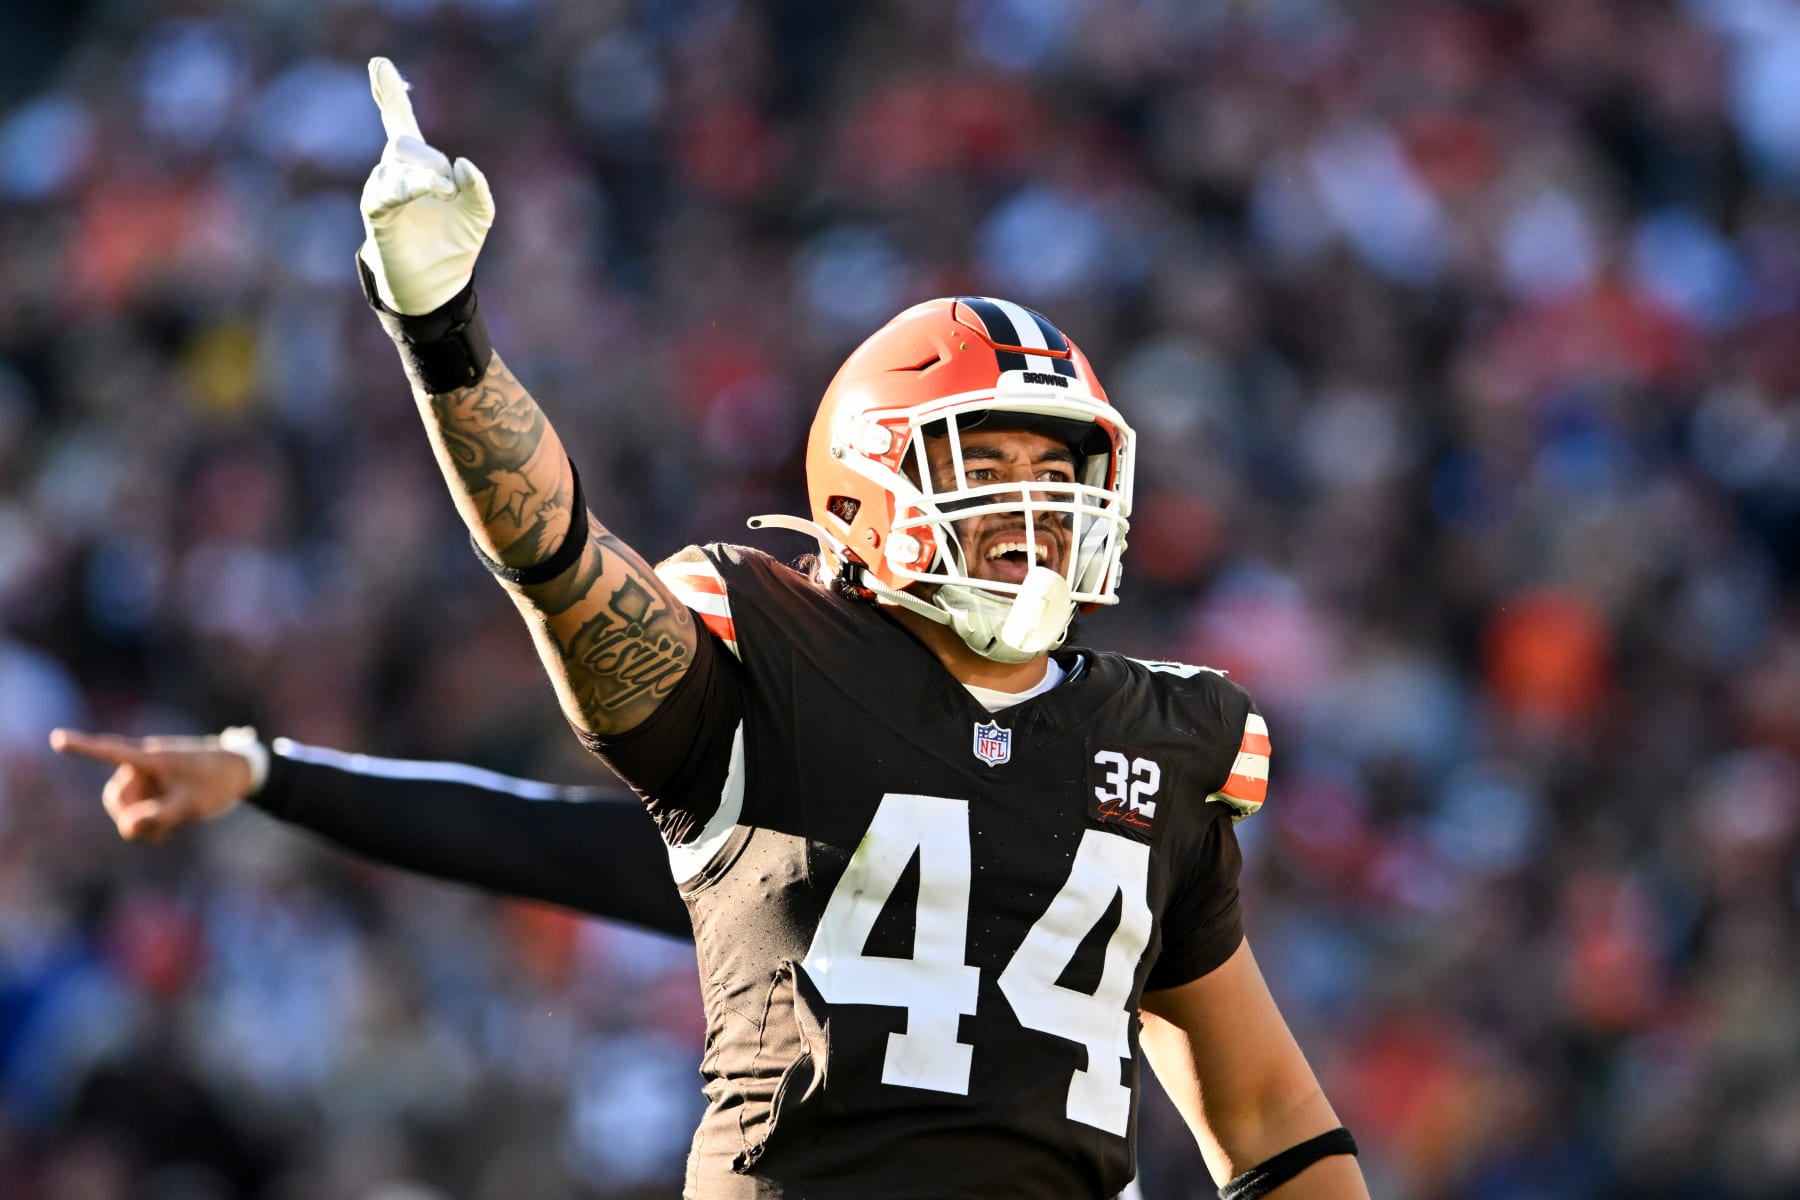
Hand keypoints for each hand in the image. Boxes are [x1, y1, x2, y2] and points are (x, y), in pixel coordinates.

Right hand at [49, 728, 252, 842]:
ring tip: (169, 829)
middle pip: (116, 796)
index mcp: (152, 759)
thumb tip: (126, 828)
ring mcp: (149, 775)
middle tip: (155, 832)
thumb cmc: (218, 783)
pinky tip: (165, 831)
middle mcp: (145, 763)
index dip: (83, 747)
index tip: (57, 738)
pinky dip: (147, 820)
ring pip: (127, 805)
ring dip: (142, 822)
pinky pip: (138, 806)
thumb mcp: (191, 805)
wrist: (242, 771)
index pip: (111, 752)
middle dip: (129, 817)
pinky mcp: (154, 784)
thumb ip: (158, 817)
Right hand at [358, 57, 494, 314]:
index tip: (379, 64)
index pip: (399, 120)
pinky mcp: (376, 214)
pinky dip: (412, 186)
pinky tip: (433, 190)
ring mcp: (381, 191)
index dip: (390, 94)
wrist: (436, 286)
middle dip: (431, 160)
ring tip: (444, 194)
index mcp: (419, 166)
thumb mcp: (480, 214)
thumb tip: (463, 164)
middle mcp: (394, 173)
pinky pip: (387, 190)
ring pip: (399, 163)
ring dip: (427, 176)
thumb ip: (479, 188)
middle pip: (406, 143)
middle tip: (449, 190)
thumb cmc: (454, 245)